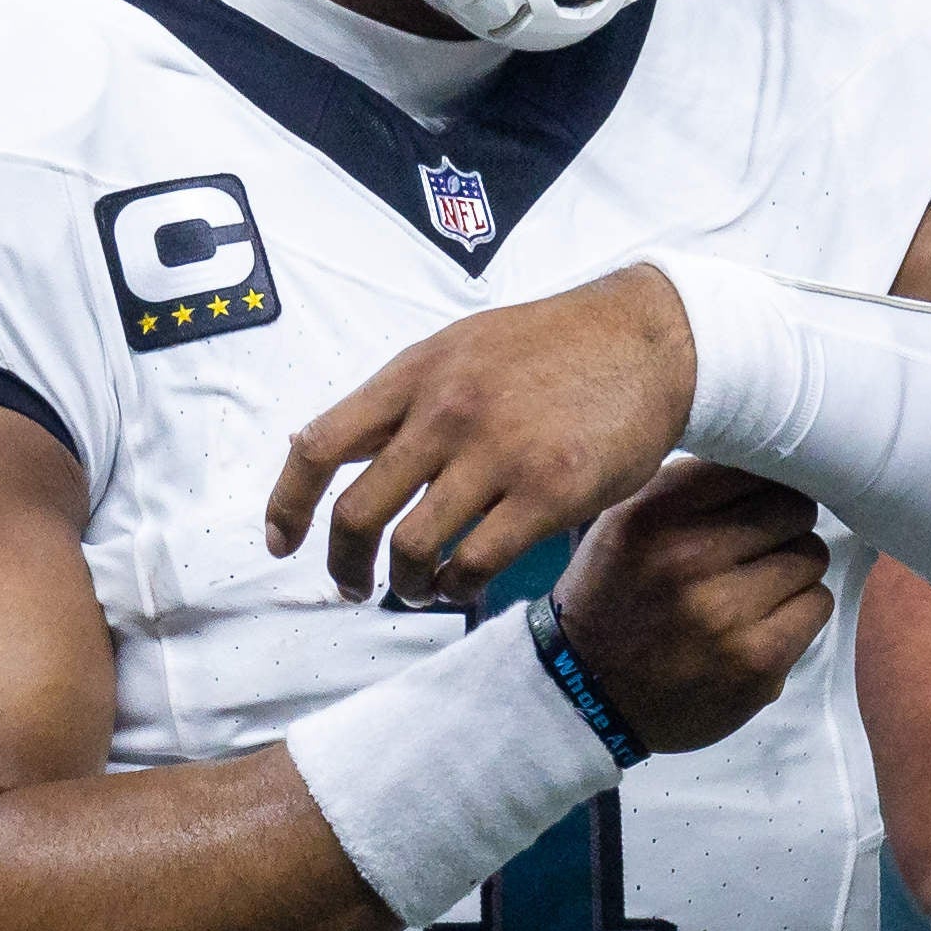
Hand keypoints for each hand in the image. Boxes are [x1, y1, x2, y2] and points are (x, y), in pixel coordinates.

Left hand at [267, 267, 698, 603]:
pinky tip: (463, 585)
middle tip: (352, 585)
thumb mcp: (459, 348)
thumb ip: (401, 397)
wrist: (647, 339)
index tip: (283, 542)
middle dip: (343, 565)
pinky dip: (458, 587)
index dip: (287, 504)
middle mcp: (445, 413)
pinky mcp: (547, 491)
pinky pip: (477, 562)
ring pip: (412, 548)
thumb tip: (330, 446)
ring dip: (404, 586)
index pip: (318, 446)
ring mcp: (496, 453)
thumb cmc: (552, 347)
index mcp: (413, 375)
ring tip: (416, 591)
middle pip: (356, 512)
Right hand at [541, 462, 833, 750]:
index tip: (753, 501)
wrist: (588, 696)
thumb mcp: (625, 521)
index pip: (752, 469)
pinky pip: (816, 606)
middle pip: (793, 509)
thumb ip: (688, 484)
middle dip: (781, 525)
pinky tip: (763, 622)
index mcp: (654, 516)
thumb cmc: (614, 596)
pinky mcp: (757, 663)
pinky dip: (799, 610)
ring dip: (791, 569)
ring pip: (811, 557)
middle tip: (758, 548)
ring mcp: (727, 617)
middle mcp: (689, 561)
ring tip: (755, 589)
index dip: (761, 482)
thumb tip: (768, 457)